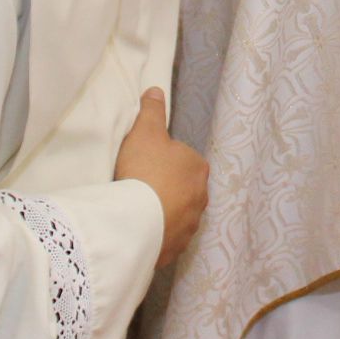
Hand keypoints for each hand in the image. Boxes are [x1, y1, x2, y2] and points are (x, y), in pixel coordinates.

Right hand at [115, 90, 207, 267]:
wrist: (137, 219)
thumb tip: (155, 90)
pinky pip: (167, 237)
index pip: (182, 160)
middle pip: (182, 188)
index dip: (162, 160)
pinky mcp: (177, 248)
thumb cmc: (144, 170)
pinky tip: (140, 231)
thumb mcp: (144, 132)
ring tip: (137, 211)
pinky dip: (157, 234)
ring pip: (176, 214)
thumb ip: (152, 111)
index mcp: (198, 168)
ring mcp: (190, 225)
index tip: (143, 165)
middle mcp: (202, 197)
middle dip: (165, 188)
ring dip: (162, 212)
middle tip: (138, 187)